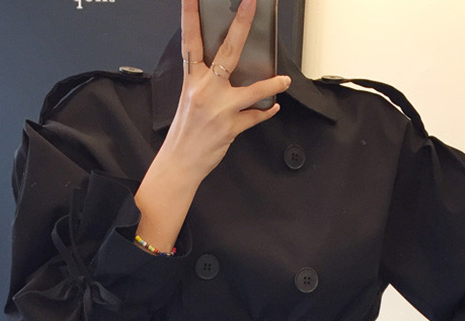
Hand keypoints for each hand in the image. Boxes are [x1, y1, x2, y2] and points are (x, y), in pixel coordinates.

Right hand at [163, 0, 291, 183]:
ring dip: (271, 84)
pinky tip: (273, 106)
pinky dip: (265, 112)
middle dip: (241, 25)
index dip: (190, 14)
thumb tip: (226, 66)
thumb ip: (206, 79)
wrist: (180, 161)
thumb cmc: (185, 130)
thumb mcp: (190, 98)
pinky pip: (254, 116)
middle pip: (227, 51)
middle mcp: (205, 89)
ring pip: (252, 90)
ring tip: (284, 79)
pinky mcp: (230, 127)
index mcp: (192, 79)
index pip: (190, 39)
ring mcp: (220, 108)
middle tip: (251, 4)